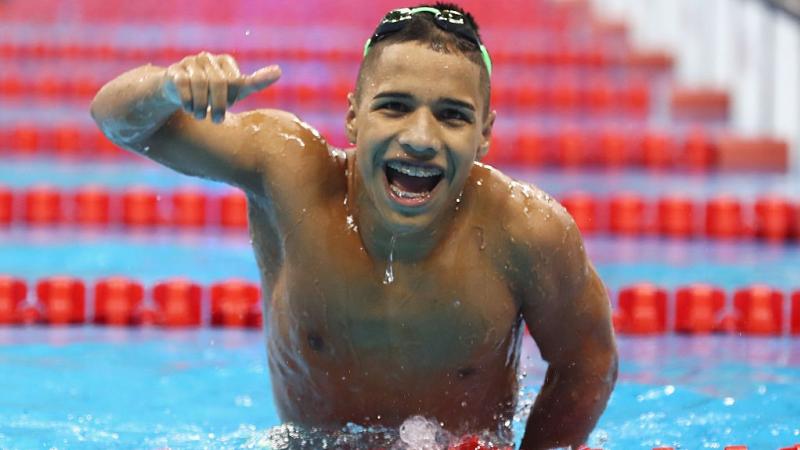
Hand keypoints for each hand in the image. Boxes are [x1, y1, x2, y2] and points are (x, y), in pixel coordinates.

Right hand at [162, 52, 280, 122]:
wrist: (179, 91)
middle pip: (219, 83)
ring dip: (202, 106)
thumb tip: (279, 71)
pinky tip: (189, 110)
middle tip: (218, 120)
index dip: (233, 97)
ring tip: (201, 117)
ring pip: (200, 84)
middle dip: (219, 105)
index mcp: (225, 61)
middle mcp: (208, 58)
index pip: (235, 81)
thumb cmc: (214, 92)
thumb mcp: (236, 90)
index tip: (230, 105)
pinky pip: (183, 84)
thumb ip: (255, 82)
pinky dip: (188, 101)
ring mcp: (190, 63)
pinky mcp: (174, 71)